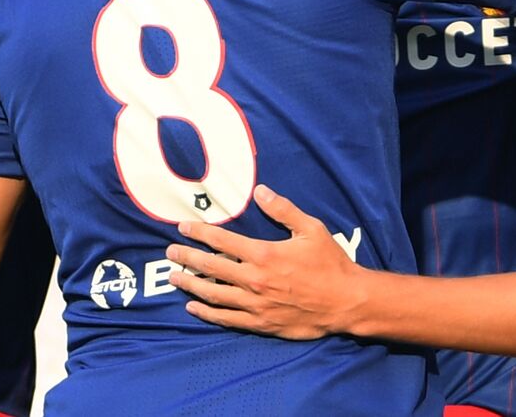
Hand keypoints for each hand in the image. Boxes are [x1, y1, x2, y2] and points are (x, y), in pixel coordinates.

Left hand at [167, 185, 360, 339]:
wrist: (345, 302)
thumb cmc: (330, 263)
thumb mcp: (311, 229)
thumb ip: (284, 210)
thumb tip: (261, 191)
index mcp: (264, 254)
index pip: (222, 240)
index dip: (200, 233)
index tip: (184, 228)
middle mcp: (254, 280)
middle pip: (210, 268)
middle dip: (187, 257)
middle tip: (170, 252)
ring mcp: (254, 304)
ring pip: (212, 294)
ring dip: (190, 284)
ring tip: (175, 277)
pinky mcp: (259, 323)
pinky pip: (225, 318)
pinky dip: (206, 312)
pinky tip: (194, 307)